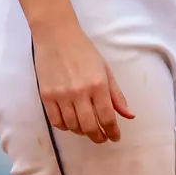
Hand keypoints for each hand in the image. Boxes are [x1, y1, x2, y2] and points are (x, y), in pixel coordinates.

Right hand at [31, 18, 134, 143]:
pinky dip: (65, 127)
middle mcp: (80, 92)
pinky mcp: (46, 96)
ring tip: (87, 129)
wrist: (56, 35)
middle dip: (98, 137)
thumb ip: (116, 95)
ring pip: (72, 126)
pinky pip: (56, 121)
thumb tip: (129, 116)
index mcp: (98, 84)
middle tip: (102, 138)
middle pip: (89, 126)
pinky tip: (70, 123)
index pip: (107, 117)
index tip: (115, 137)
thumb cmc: (84, 51)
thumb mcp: (105, 70)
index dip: (112, 132)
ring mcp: (61, 95)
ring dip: (82, 132)